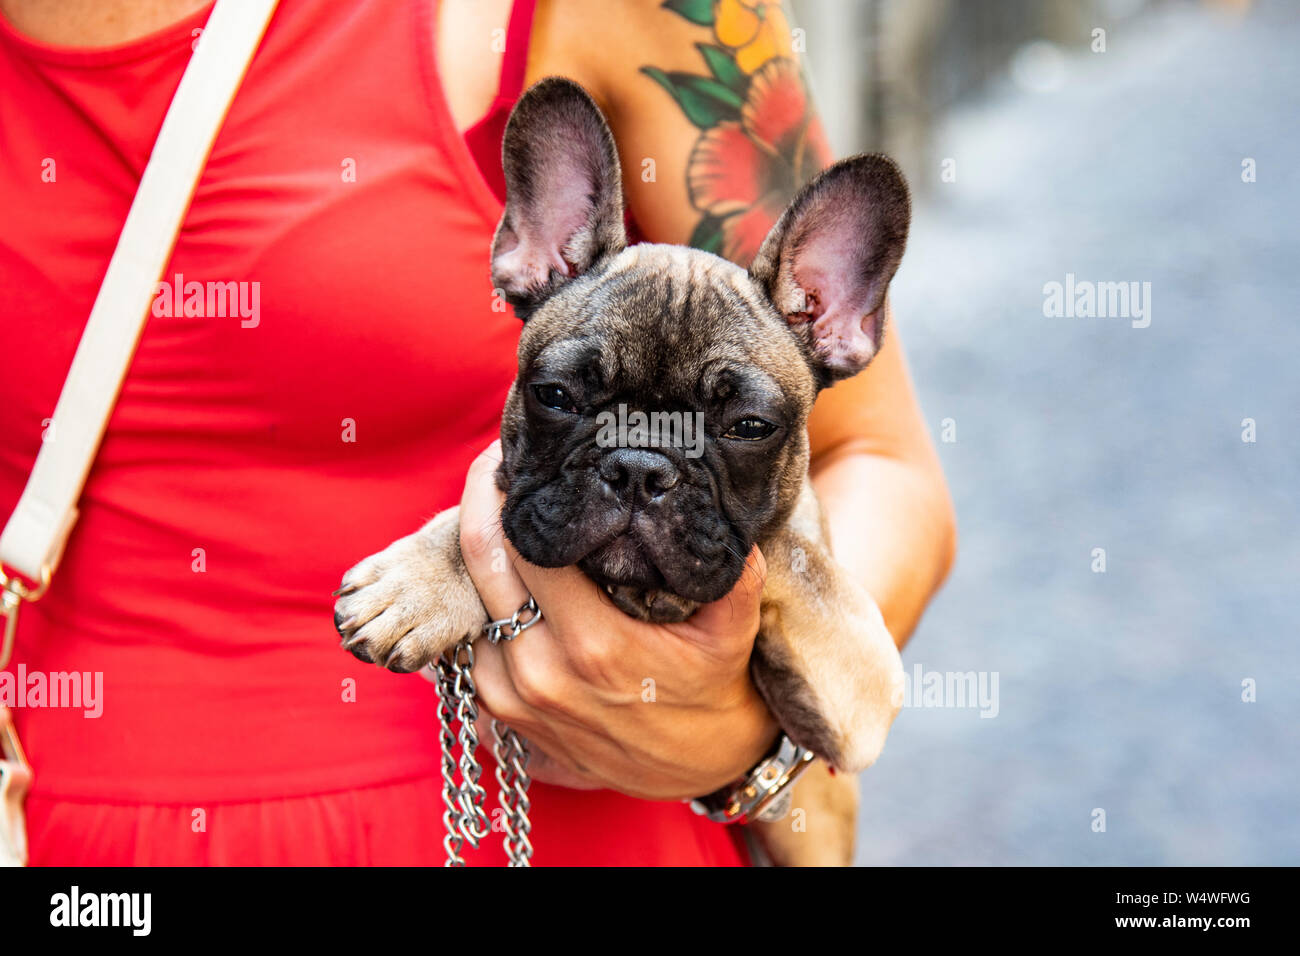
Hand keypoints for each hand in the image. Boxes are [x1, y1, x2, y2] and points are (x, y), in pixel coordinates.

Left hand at [430, 441, 778, 800]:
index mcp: (594, 644)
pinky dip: (481, 605)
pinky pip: (471, 643)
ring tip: (504, 518)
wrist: (702, 771)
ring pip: (470, 604)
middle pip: (479, 564)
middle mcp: (540, 672)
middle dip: (479, 505)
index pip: (522, 546)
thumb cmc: (715, 693)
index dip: (507, 490)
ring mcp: (513, 698)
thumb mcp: (733, 631)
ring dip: (479, 557)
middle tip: (496, 468)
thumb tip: (720, 504)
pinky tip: (503, 577)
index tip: (512, 453)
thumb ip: (733, 571)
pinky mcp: (501, 716)